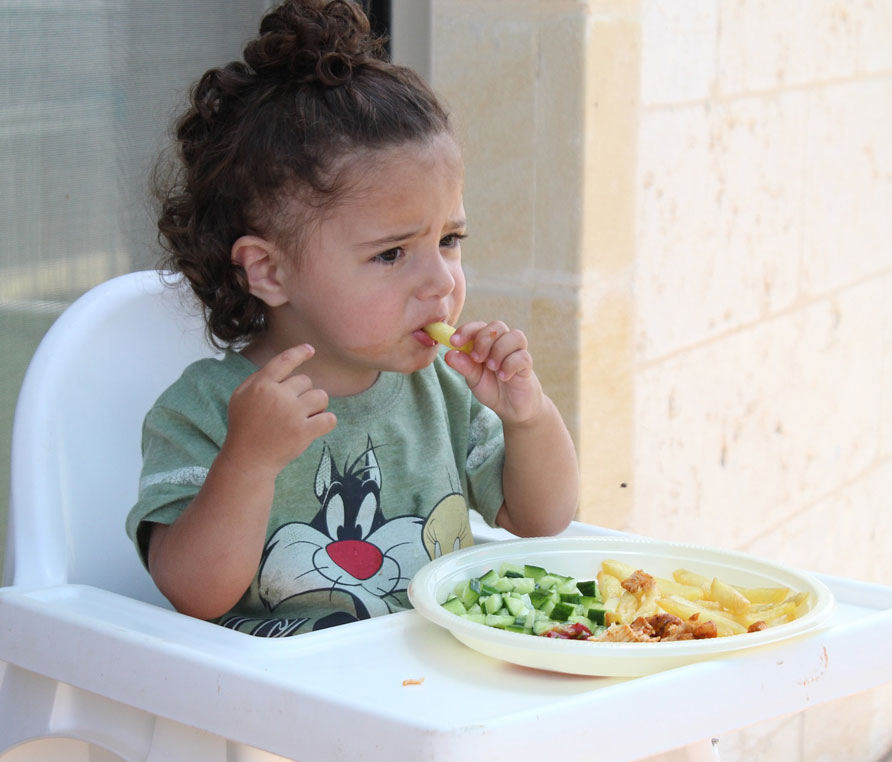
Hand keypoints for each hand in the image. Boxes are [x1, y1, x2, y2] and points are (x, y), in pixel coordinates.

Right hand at [222, 344, 336, 475]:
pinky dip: (327, 421)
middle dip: (303, 393)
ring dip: (317, 405)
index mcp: (261, 385)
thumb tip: (282, 366)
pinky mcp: (303, 432)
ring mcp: (292, 414)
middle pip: (306, 381)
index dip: (299, 353)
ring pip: (321, 396)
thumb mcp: (240, 397)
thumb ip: (258, 379)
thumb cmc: (244, 427)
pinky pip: (329, 418)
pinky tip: (318, 426)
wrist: (248, 460)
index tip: (310, 350)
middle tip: (292, 409)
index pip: (284, 361)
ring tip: (306, 416)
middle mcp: (278, 395)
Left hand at [444, 321, 544, 424]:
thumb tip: (448, 354)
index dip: (466, 330)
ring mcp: (517, 353)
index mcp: (486, 343)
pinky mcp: (527, 365)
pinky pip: (522, 356)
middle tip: (477, 358)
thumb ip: (464, 366)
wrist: (512, 408)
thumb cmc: (492, 389)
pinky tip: (503, 377)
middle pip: (497, 326)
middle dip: (484, 340)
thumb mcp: (473, 379)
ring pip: (514, 336)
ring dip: (499, 350)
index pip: (478, 326)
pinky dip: (510, 365)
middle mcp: (503, 343)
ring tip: (492, 368)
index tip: (454, 342)